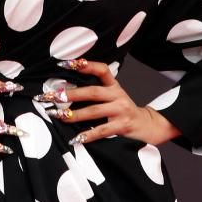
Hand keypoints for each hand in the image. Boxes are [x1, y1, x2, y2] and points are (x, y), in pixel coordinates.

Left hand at [45, 60, 180, 145]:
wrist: (147, 126)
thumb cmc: (123, 110)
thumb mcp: (114, 96)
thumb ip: (96, 92)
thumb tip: (64, 91)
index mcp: (114, 86)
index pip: (102, 69)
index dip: (86, 65)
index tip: (67, 63)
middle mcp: (118, 95)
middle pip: (92, 92)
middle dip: (70, 94)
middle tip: (53, 96)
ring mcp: (121, 111)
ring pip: (94, 111)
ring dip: (74, 114)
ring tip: (58, 116)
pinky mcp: (123, 126)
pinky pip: (102, 130)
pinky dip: (88, 135)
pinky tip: (75, 138)